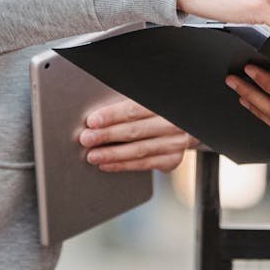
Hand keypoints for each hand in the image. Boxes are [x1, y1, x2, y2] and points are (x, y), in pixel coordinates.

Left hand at [78, 98, 198, 172]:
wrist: (183, 127)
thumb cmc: (155, 113)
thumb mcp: (146, 103)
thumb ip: (126, 106)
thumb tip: (95, 116)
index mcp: (162, 104)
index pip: (134, 109)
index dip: (112, 115)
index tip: (92, 121)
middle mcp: (172, 124)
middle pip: (134, 130)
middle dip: (107, 135)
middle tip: (86, 139)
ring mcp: (174, 143)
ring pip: (138, 150)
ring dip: (112, 154)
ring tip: (92, 155)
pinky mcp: (172, 160)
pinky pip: (143, 164)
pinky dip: (122, 165)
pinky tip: (106, 165)